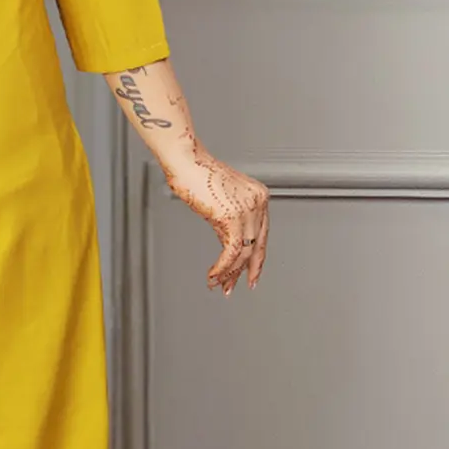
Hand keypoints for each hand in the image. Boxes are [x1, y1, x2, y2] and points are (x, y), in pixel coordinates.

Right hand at [164, 151, 268, 293]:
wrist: (186, 161)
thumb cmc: (195, 173)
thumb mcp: (217, 202)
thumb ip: (227, 222)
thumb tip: (227, 243)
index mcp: (258, 196)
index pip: (263, 235)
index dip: (256, 258)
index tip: (250, 273)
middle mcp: (258, 202)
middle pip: (257, 246)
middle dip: (246, 271)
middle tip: (238, 286)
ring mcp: (248, 210)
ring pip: (244, 252)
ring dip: (229, 273)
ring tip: (218, 284)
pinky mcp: (232, 218)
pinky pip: (231, 252)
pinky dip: (221, 267)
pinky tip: (213, 275)